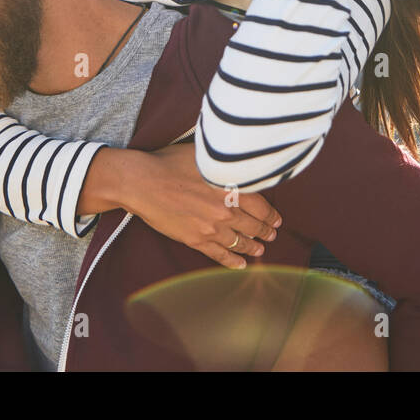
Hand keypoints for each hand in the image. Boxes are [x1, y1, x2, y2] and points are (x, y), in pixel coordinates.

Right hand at [122, 142, 282, 269]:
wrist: (143, 182)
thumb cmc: (170, 162)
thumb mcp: (204, 155)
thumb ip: (225, 163)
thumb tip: (239, 159)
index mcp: (232, 187)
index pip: (261, 206)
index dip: (271, 215)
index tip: (276, 220)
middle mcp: (226, 209)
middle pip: (254, 225)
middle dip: (265, 232)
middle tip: (272, 235)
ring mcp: (212, 227)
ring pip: (239, 241)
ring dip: (253, 247)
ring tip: (260, 249)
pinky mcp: (196, 239)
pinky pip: (220, 254)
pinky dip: (232, 261)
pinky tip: (240, 264)